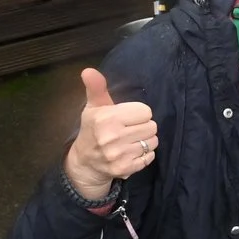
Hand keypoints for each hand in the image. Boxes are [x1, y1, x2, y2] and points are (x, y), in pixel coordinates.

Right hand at [64, 68, 156, 196]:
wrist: (85, 162)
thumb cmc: (93, 129)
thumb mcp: (94, 107)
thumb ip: (96, 88)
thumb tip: (88, 70)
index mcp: (106, 118)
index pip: (145, 111)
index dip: (138, 113)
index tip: (126, 117)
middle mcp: (112, 137)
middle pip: (152, 126)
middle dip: (143, 127)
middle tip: (129, 129)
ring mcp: (119, 155)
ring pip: (153, 142)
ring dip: (145, 141)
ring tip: (130, 141)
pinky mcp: (126, 169)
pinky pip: (150, 157)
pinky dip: (144, 155)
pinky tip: (131, 152)